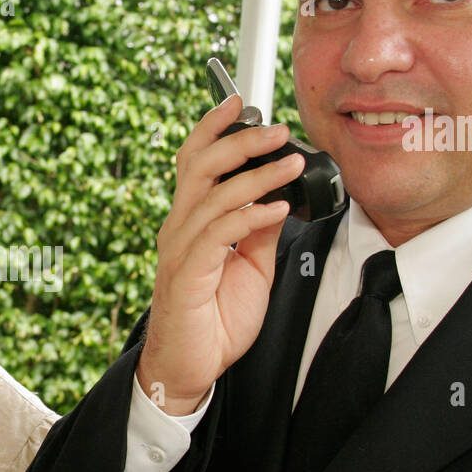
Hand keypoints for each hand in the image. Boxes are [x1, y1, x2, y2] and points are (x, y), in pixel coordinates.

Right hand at [135, 95, 304, 414]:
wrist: (188, 370)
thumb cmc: (214, 321)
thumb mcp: (252, 267)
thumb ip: (259, 231)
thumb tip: (277, 196)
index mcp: (191, 222)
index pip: (195, 162)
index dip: (212, 128)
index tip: (238, 101)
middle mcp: (179, 229)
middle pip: (201, 167)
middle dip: (240, 141)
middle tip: (279, 128)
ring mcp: (180, 251)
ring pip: (213, 196)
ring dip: (256, 176)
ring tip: (291, 165)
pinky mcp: (187, 275)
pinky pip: (219, 235)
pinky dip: (250, 217)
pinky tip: (276, 209)